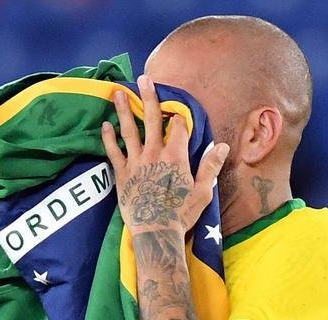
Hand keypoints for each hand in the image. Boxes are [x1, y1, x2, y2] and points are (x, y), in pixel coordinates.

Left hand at [101, 74, 228, 233]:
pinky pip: (113, 152)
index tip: (177, 109)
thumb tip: (222, 146)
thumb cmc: (181, 214)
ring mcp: (136, 162)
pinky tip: (105, 125)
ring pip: (129, 130)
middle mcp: (155, 153)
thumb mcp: (202, 191)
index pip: (179, 127)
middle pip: (153, 120)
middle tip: (146, 78)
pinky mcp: (122, 174)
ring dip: (125, 110)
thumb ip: (210, 166)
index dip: (179, 117)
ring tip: (118, 93)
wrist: (155, 232)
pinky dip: (109, 138)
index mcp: (177, 156)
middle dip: (151, 97)